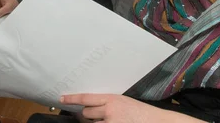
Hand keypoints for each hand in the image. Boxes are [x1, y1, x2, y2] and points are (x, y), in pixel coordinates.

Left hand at [61, 94, 200, 122]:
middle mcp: (109, 111)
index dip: (72, 99)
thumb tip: (94, 108)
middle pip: (86, 113)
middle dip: (88, 115)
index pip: (86, 98)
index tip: (61, 99)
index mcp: (112, 99)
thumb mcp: (124, 103)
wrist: (158, 122)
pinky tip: (107, 122)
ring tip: (108, 119)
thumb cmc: (142, 113)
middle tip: (94, 115)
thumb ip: (109, 104)